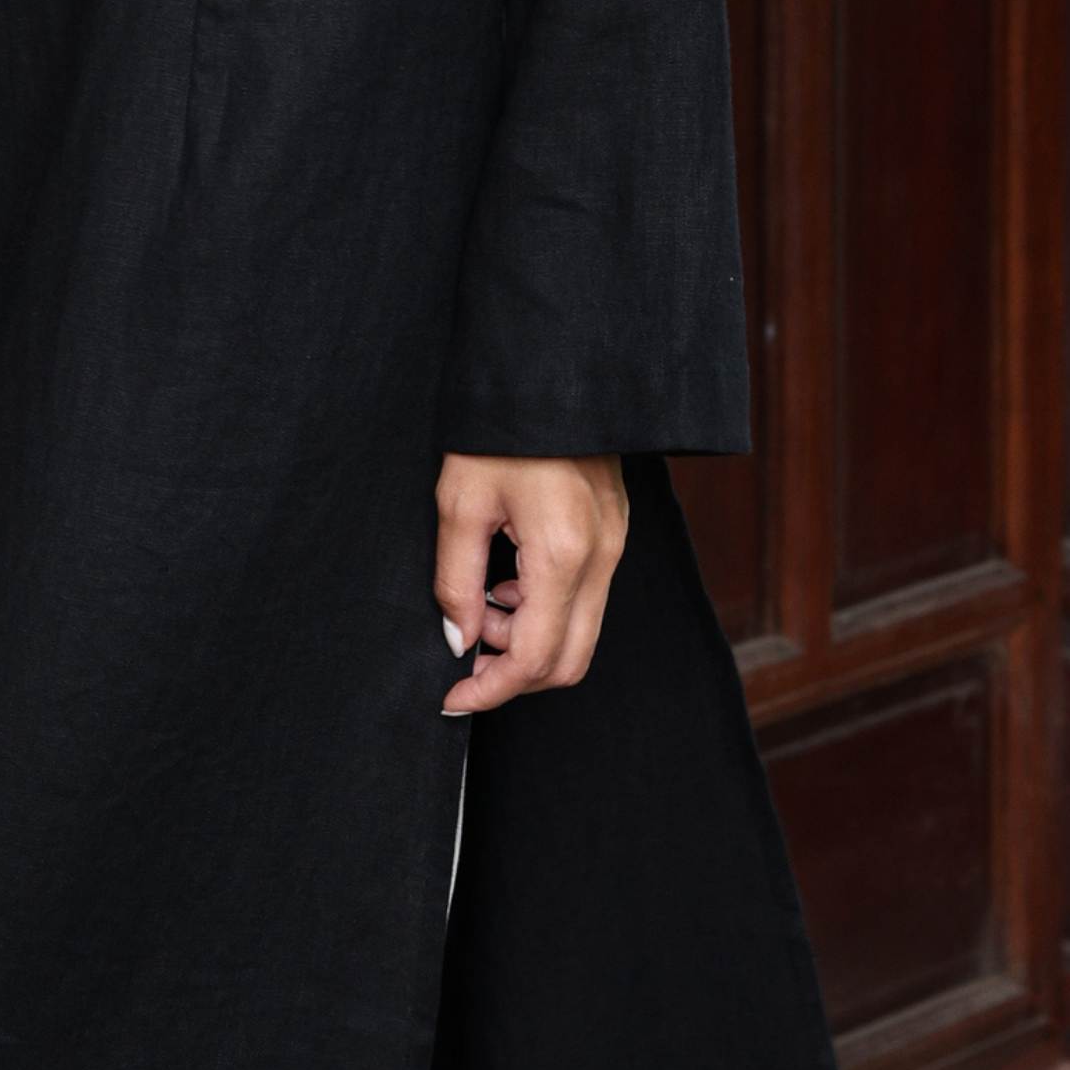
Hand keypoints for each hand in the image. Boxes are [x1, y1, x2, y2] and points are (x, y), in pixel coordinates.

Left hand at [434, 451, 626, 714]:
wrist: (547, 373)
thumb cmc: (497, 429)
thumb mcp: (459, 502)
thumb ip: (456, 580)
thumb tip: (458, 641)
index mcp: (563, 553)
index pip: (537, 657)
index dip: (492, 690)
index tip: (453, 697)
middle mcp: (602, 557)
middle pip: (570, 660)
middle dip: (514, 674)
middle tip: (465, 662)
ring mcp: (615, 545)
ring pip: (580, 632)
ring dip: (528, 639)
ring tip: (480, 605)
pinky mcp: (614, 533)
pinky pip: (585, 598)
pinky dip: (544, 610)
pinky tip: (506, 583)